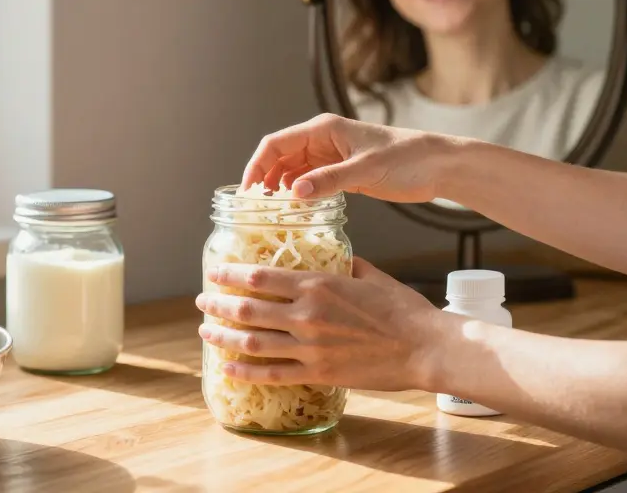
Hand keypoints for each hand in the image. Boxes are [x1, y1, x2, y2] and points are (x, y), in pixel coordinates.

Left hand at [194, 257, 444, 390]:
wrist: (424, 347)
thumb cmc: (401, 309)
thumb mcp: (369, 275)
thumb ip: (342, 263)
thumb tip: (329, 253)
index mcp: (316, 285)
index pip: (259, 277)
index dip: (230, 274)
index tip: (214, 272)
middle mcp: (306, 315)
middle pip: (247, 310)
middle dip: (218, 305)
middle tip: (202, 301)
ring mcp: (309, 348)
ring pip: (253, 343)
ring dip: (223, 338)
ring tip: (206, 333)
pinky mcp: (318, 374)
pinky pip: (272, 374)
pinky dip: (245, 371)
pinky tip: (227, 368)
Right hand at [240, 113, 452, 202]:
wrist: (438, 165)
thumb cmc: (407, 159)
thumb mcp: (366, 170)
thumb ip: (329, 180)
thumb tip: (292, 192)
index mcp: (323, 130)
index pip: (276, 144)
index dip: (256, 165)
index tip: (246, 192)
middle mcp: (322, 140)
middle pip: (279, 157)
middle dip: (263, 179)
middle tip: (253, 208)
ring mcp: (331, 156)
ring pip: (292, 170)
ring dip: (279, 187)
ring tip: (270, 212)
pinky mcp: (342, 172)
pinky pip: (309, 180)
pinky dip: (298, 193)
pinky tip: (295, 209)